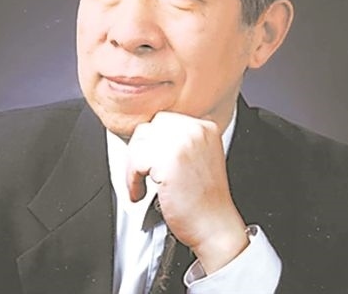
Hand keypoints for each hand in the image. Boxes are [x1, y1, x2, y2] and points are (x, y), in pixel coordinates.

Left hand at [126, 111, 248, 273]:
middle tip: (141, 169)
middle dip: (141, 150)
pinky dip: (131, 179)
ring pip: (139, 142)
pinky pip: (135, 161)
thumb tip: (153, 137)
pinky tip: (140, 192)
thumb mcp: (202, 157)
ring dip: (134, 165)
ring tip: (140, 183)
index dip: (153, 142)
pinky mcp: (168, 161)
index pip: (165, 121)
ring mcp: (182, 143)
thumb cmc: (207, 201)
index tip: (149, 157)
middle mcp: (194, 130)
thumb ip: (183, 141)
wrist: (215, 226)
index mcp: (205, 127)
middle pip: (150, 127)